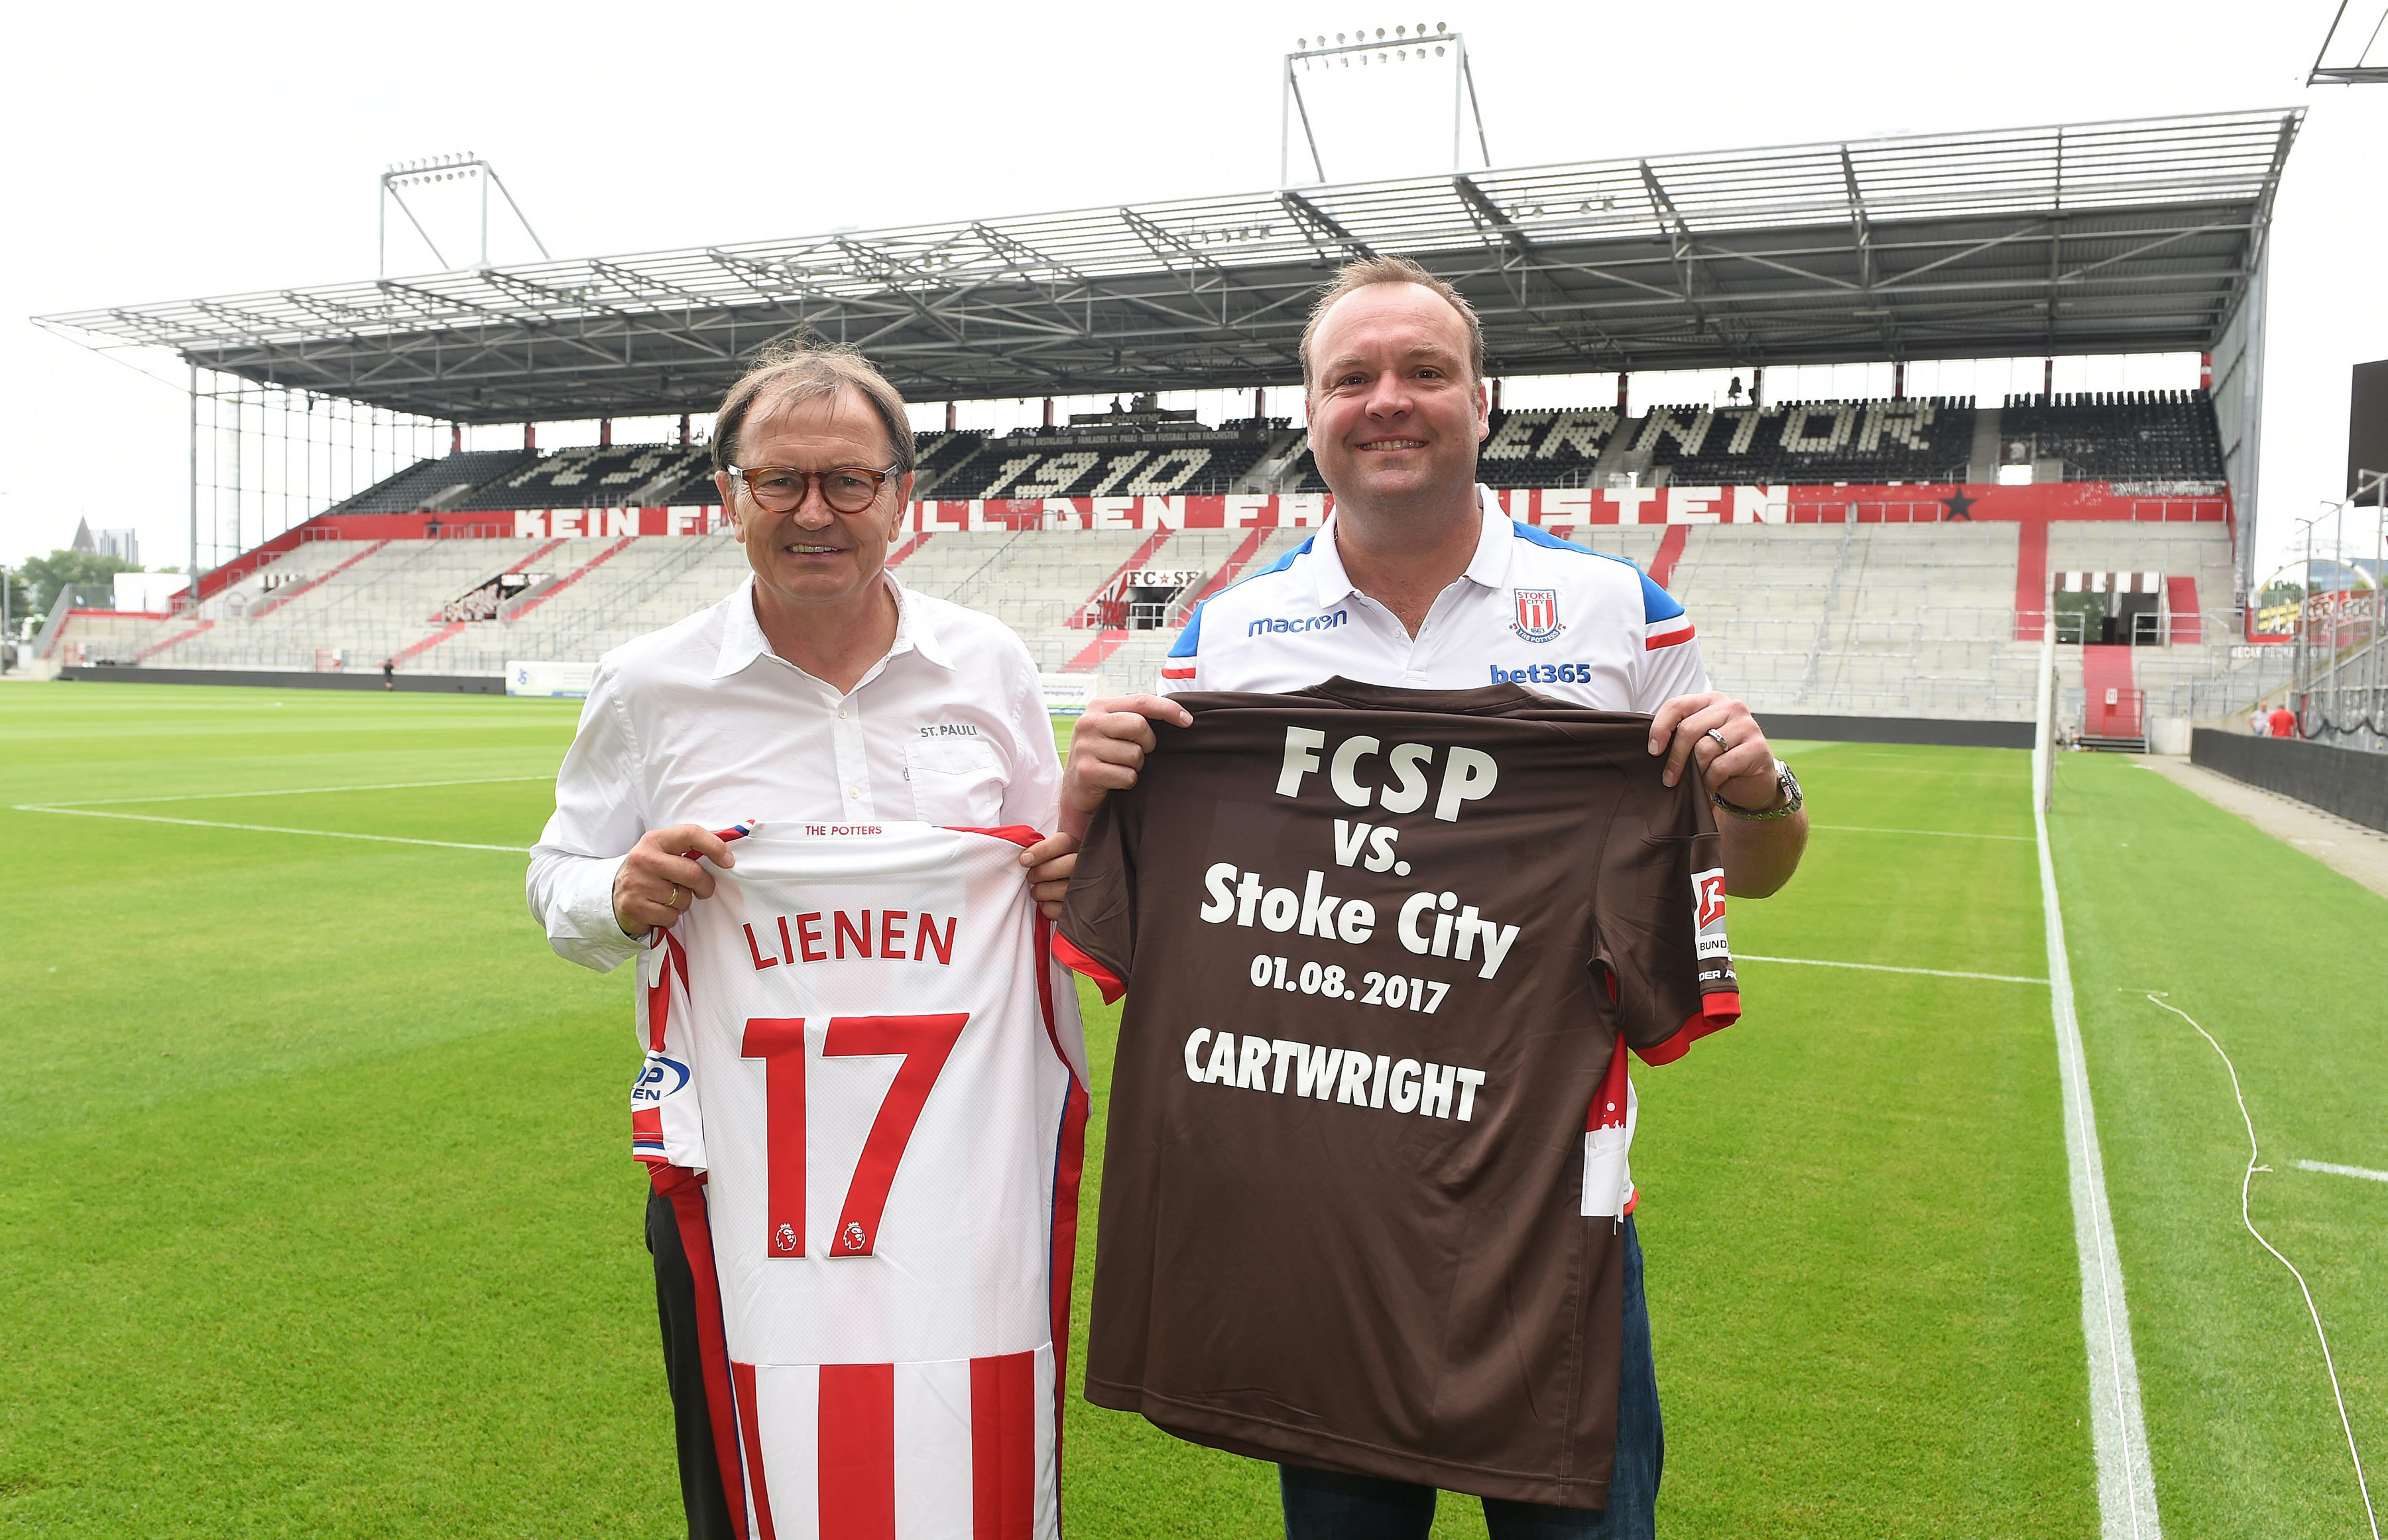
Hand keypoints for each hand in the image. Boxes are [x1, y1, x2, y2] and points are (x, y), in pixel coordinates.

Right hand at [613, 823, 737, 939]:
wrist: (613, 894)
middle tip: (703, 889)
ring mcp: (637, 883)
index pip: (691, 834)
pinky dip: (670, 917)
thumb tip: (726, 857)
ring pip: (683, 898)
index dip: (715, 846)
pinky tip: (658, 909)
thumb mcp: (662, 852)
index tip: (728, 861)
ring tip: (669, 897)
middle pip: (692, 872)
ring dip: (684, 902)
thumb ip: (688, 849)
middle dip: (705, 885)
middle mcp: (644, 859)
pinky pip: (670, 916)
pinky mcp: (635, 907)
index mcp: (654, 840)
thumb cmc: (648, 872)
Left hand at [1020, 831, 1080, 920]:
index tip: (1024, 860)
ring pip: (1066, 889)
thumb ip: (1040, 850)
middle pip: (1069, 865)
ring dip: (1042, 891)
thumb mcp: (1050, 852)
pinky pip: (1063, 910)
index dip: (1043, 851)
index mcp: (1079, 847)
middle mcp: (1089, 866)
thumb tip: (1025, 859)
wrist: (1068, 886)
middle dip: (1043, 872)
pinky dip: (1048, 907)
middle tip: (1030, 877)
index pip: (1064, 843)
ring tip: (1036, 891)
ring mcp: (1088, 888)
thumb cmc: (1054, 867)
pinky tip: (1046, 902)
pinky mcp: (1082, 909)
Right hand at [1061, 694, 1191, 833]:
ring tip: (1121, 766)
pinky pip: (1127, 776)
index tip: (1187, 721)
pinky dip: (1128, 781)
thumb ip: (1134, 716)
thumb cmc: (1103, 755)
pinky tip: (1115, 780)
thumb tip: (1178, 714)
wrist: (1076, 789)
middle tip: (1140, 751)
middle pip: (1139, 726)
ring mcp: (1085, 747)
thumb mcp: (1112, 728)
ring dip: (1136, 766)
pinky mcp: (1086, 771)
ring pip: (1135, 754)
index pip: (1141, 701)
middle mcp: (1088, 723)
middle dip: (1148, 743)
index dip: (1168, 709)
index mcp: (1098, 707)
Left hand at [1648, 692, 1778, 809]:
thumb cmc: (1720, 759)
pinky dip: (1711, 780)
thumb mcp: (1698, 742)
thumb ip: (1681, 734)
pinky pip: (1720, 766)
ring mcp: (1747, 726)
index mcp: (1712, 700)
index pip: (1676, 705)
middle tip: (1669, 779)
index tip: (1653, 751)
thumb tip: (1652, 745)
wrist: (1753, 783)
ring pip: (1703, 749)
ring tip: (1701, 779)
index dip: (1659, 729)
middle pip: (1688, 729)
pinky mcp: (1757, 747)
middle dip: (1675, 758)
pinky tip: (1715, 783)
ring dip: (1697, 772)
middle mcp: (1731, 707)